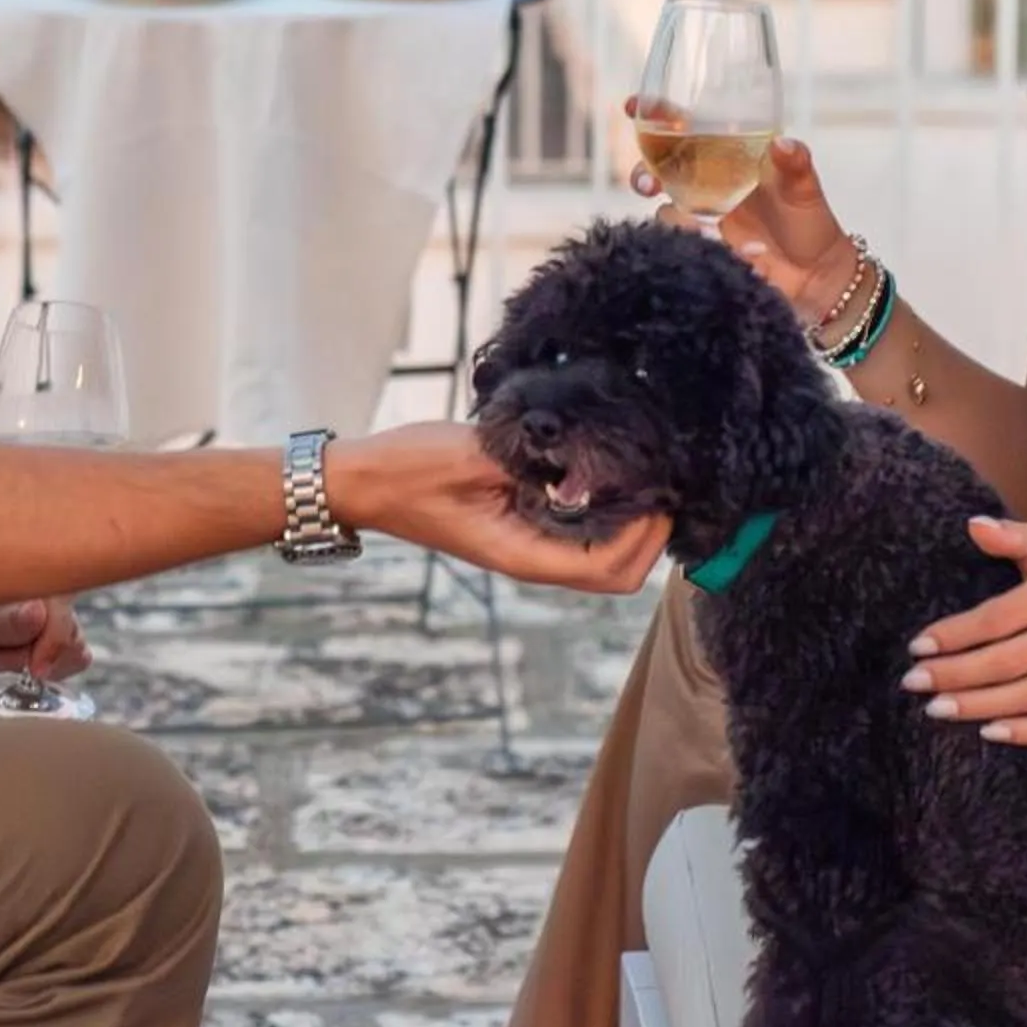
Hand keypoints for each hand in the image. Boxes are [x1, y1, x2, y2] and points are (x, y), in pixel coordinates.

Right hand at [332, 420, 670, 594]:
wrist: (365, 481)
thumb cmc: (410, 469)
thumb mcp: (474, 455)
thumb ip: (532, 458)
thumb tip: (590, 451)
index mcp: (520, 553)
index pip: (606, 567)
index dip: (643, 536)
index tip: (657, 490)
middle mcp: (530, 559)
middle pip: (615, 575)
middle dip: (648, 538)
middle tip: (661, 484)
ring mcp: (526, 546)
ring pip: (600, 559)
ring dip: (630, 528)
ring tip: (640, 478)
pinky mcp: (522, 527)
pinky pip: (578, 535)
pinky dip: (604, 516)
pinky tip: (604, 475)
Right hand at [623, 97, 859, 324]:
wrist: (816, 277)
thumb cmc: (810, 223)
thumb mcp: (805, 189)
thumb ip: (795, 164)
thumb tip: (783, 144)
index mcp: (726, 156)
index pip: (684, 128)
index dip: (656, 114)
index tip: (633, 105)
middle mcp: (706, 183)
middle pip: (657, 169)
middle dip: (642, 173)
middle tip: (648, 184)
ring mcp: (701, 217)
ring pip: (663, 210)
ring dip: (675, 219)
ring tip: (708, 232)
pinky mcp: (701, 247)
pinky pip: (681, 243)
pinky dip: (698, 244)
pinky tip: (734, 250)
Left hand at [900, 518, 1026, 745]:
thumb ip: (1011, 535)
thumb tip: (973, 526)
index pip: (999, 617)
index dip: (955, 634)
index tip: (918, 647)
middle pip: (1011, 661)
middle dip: (957, 675)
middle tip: (914, 683)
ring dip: (982, 706)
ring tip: (938, 708)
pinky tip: (990, 732)